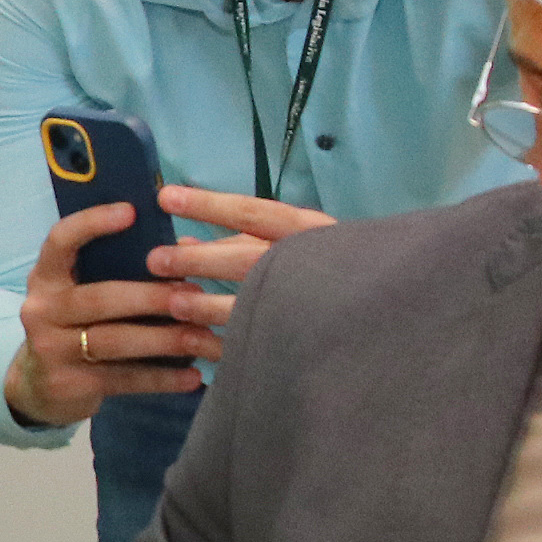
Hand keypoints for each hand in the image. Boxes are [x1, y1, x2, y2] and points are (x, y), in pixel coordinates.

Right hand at [5, 206, 218, 426]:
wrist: (39, 386)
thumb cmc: (74, 326)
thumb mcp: (78, 294)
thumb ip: (113, 272)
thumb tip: (183, 248)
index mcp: (46, 277)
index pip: (61, 240)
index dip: (93, 223)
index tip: (132, 212)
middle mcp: (42, 309)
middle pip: (101, 299)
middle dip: (152, 296)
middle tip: (194, 293)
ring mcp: (51, 349)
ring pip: (114, 341)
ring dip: (164, 339)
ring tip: (202, 336)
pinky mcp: (69, 384)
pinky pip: (123, 379)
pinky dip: (162, 379)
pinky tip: (192, 376)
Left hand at [144, 186, 335, 340]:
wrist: (385, 313)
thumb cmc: (331, 265)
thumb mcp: (293, 240)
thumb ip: (241, 238)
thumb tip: (185, 238)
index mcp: (310, 230)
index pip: (253, 212)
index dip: (208, 205)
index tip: (165, 197)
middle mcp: (311, 263)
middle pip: (248, 259)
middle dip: (199, 259)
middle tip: (156, 260)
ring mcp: (310, 304)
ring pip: (252, 305)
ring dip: (207, 305)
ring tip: (173, 303)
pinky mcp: (304, 340)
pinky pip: (258, 343)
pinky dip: (224, 344)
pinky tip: (194, 342)